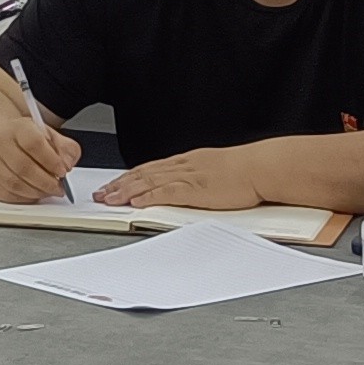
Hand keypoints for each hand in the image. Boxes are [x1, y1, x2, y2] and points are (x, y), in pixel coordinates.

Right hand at [0, 111, 83, 205]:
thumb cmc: (25, 140)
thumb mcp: (49, 135)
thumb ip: (65, 148)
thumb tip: (67, 164)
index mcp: (18, 128)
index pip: (33, 143)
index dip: (51, 160)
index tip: (63, 170)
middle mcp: (0, 144)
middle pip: (23, 167)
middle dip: (47, 182)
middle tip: (59, 187)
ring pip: (14, 184)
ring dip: (37, 192)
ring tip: (49, 190)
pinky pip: (8, 195)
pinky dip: (25, 198)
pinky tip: (35, 193)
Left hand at [101, 147, 266, 213]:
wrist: (262, 167)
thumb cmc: (246, 170)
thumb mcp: (216, 169)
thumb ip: (200, 177)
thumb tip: (192, 187)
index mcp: (188, 162)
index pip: (151, 168)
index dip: (130, 176)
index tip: (114, 184)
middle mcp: (183, 166)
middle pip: (143, 173)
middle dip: (119, 184)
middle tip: (101, 193)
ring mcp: (188, 177)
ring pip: (149, 181)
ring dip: (126, 191)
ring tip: (109, 199)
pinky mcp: (196, 190)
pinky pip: (166, 193)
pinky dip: (147, 197)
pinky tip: (135, 202)